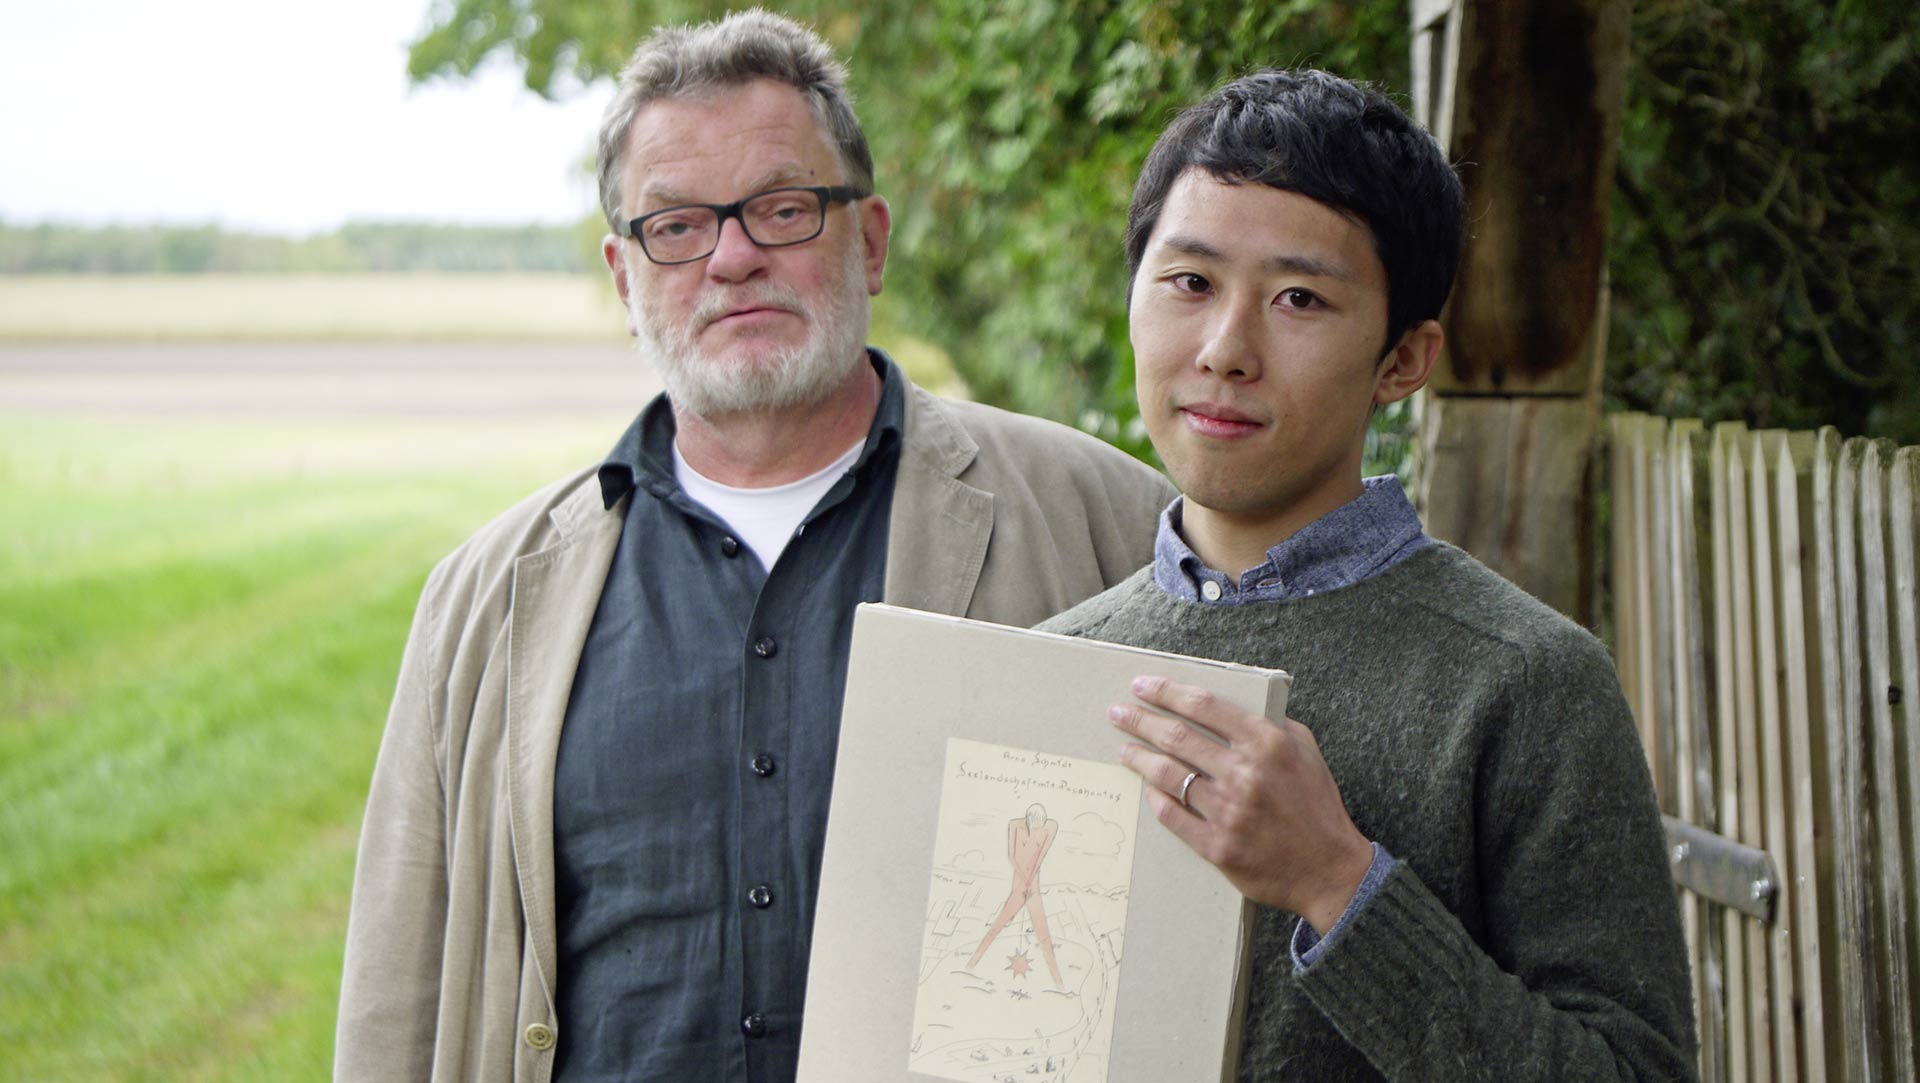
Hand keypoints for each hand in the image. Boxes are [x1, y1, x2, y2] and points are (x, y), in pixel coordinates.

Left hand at [1110, 675, 1373, 933]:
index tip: (1141, 685)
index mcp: (1267, 744)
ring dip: (1139, 758)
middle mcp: (1245, 774)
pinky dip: (1156, 799)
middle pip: (1177, 737)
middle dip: (1140, 721)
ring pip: (1168, 776)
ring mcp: (1229, 812)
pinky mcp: (1217, 847)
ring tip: (1124, 749)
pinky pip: (1173, 816)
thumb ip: (1272, 725)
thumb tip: (1230, 709)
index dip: (1166, 691)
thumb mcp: (1307, 751)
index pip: (1204, 705)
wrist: (1331, 870)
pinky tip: (1147, 789)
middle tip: (1117, 713)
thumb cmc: (1318, 806)